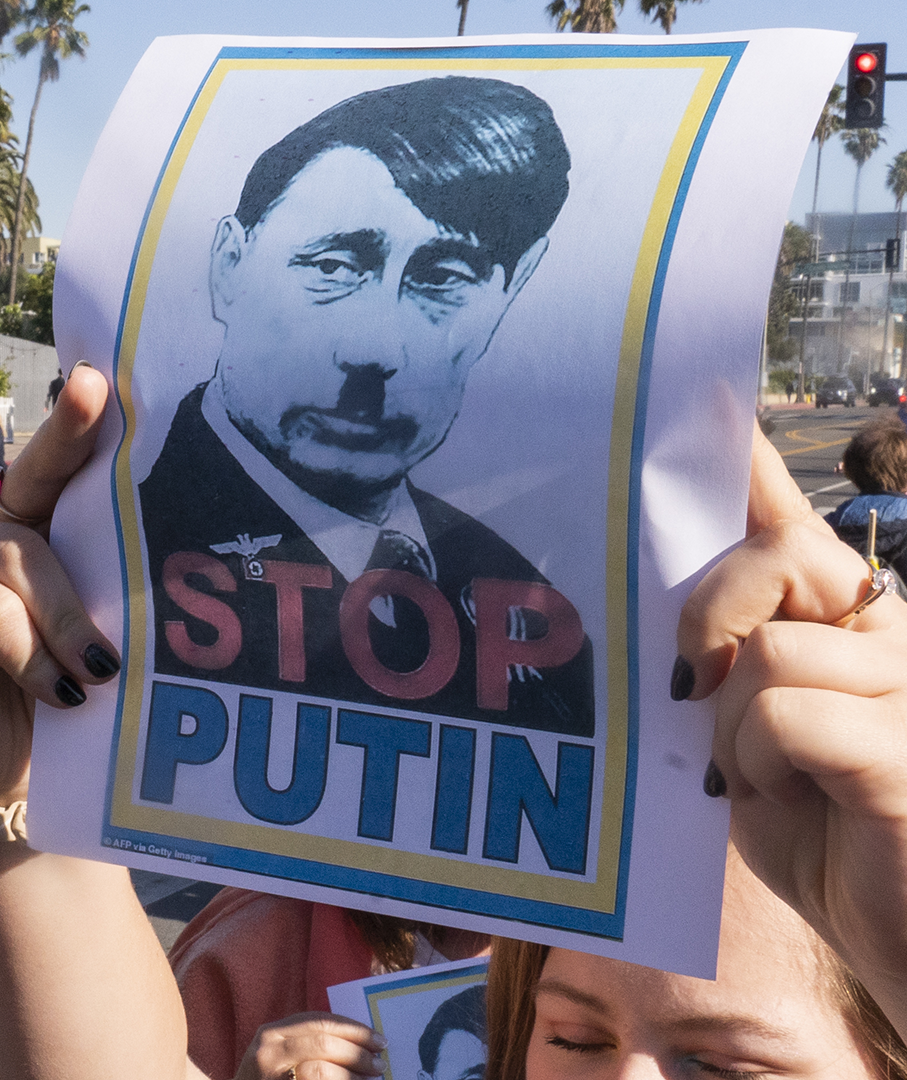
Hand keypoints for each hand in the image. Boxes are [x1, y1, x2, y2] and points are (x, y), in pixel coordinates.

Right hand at [0, 363, 114, 806]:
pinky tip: (59, 690)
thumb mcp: (98, 640)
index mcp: (48, 532)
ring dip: (63, 612)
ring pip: (15, 550)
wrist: (6, 769)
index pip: (60, 467)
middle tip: (92, 389)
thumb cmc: (62, 700)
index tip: (96, 377)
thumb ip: (111, 591)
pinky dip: (28, 649)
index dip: (73, 422)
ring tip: (100, 670)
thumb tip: (176, 558)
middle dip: (64, 436)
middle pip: (30, 478)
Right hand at [234, 1014, 385, 1079]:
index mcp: (271, 1034)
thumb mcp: (279, 1056)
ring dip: (353, 1073)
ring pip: (322, 1069)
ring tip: (373, 1077)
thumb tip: (357, 1042)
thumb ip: (306, 1044)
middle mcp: (268, 1051)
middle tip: (380, 1060)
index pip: (318, 1021)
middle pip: (323, 1042)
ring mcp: (271, 1076)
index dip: (352, 1028)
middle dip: (358, 1050)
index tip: (377, 1038)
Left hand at [678, 426, 906, 1013]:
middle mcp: (898, 637)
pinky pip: (776, 714)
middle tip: (699, 698)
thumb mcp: (760, 750)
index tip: (709, 400)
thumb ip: (732, 675)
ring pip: (761, 652)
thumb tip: (679, 633)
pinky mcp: (899, 743)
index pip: (794, 529)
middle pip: (767, 564)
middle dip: (709, 624)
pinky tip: (805, 805)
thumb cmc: (833, 850)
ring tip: (774, 785)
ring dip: (733, 731)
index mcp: (861, 630)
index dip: (752, 469)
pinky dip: (760, 768)